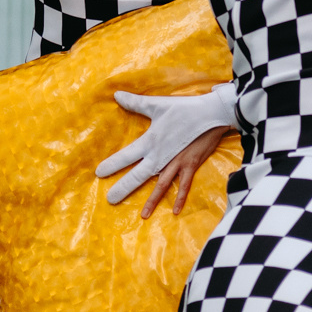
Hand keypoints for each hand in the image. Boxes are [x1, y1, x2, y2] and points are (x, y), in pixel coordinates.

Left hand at [95, 85, 238, 214]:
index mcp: (151, 141)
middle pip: (139, 175)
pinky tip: (174, 211)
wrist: (212, 114)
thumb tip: (116, 95)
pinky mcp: (191, 165)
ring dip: (151, 200)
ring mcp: (177, 162)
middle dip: (125, 187)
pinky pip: (184, 185)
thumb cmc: (185, 108)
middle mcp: (161, 155)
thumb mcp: (158, 104)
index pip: (127, 155)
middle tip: (111, 199)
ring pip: (161, 185)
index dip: (113, 164)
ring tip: (143, 216)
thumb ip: (136, 102)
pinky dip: (180, 198)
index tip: (99, 174)